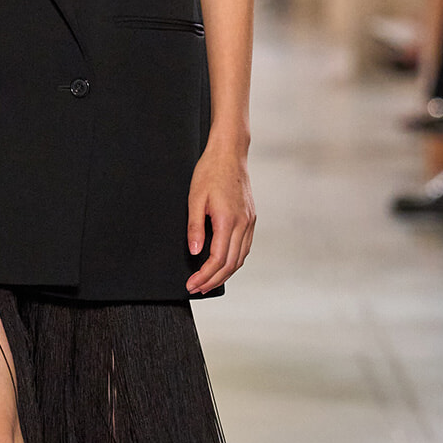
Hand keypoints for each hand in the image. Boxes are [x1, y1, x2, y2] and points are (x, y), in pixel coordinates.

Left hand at [186, 142, 254, 294]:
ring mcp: (250, 221)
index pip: (218, 259)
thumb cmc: (210, 172)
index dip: (204, 276)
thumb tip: (194, 252)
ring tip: (208, 282)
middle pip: (231, 264)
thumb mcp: (194, 199)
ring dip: (225, 274)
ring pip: (240, 258)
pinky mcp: (251, 218)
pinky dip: (234, 260)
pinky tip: (223, 264)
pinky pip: (245, 247)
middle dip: (213, 280)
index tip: (192, 284)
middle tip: (197, 288)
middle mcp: (243, 223)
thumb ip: (195, 228)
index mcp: (228, 220)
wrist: (230, 153)